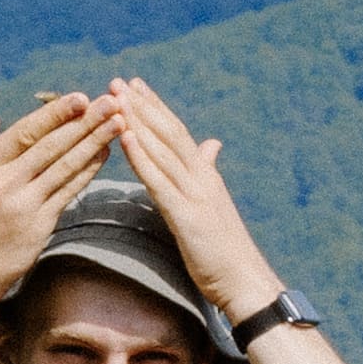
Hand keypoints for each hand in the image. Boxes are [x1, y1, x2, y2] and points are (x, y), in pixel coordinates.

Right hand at [0, 95, 108, 312]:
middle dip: (84, 122)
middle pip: (50, 145)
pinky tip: (105, 156)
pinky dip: (88, 172)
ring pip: (64, 166)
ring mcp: (22, 204)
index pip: (24, 132)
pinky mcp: (39, 225)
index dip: (55, 114)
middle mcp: (2, 181)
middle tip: (112, 102)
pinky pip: (69, 192)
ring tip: (119, 123)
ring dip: (94, 142)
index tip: (80, 98)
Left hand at [96, 79, 283, 314]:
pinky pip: (159, 181)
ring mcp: (195, 195)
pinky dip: (141, 157)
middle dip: (143, 105)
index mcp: (207, 177)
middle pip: (169, 133)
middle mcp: (202, 178)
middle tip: (118, 81)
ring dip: (137, 122)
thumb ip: (209, 171)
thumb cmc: (229, 251)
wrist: (247, 282)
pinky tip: (125, 137)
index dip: (156, 107)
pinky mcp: (187, 216)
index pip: (178, 133)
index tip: (136, 86)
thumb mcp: (216, 205)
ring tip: (115, 98)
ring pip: (162, 150)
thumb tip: (211, 146)